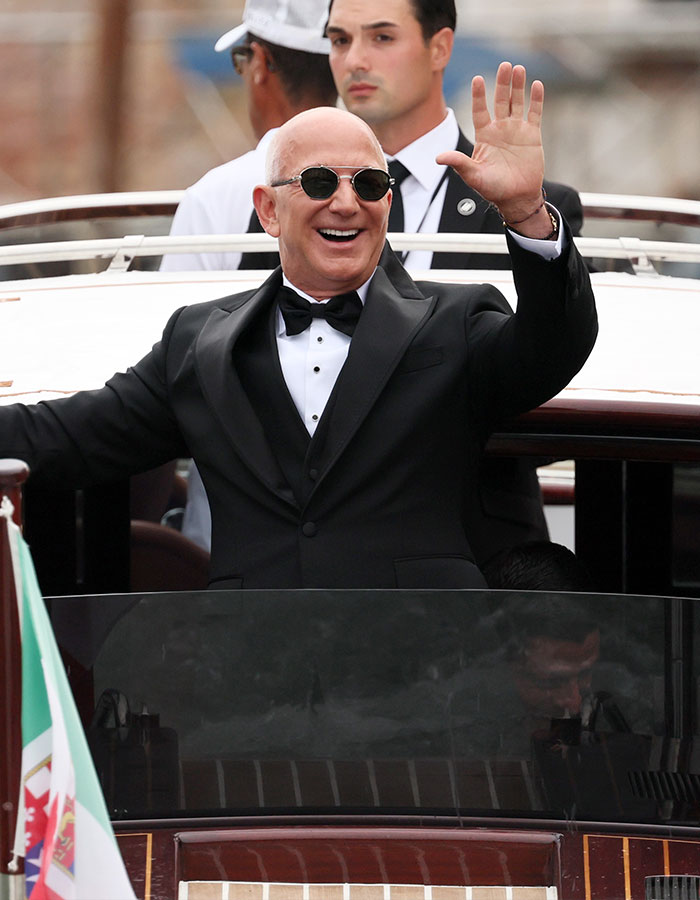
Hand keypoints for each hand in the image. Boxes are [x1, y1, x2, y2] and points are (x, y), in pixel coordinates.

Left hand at [436, 61, 546, 228]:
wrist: (517, 198)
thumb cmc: (493, 188)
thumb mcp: (473, 175)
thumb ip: (458, 163)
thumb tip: (438, 158)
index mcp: (484, 136)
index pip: (480, 110)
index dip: (479, 96)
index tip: (477, 79)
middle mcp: (500, 129)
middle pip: (500, 100)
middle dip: (502, 83)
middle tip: (504, 65)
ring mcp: (516, 130)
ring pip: (517, 102)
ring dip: (517, 86)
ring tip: (517, 68)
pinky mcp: (532, 135)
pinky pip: (534, 113)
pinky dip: (536, 99)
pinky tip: (536, 84)